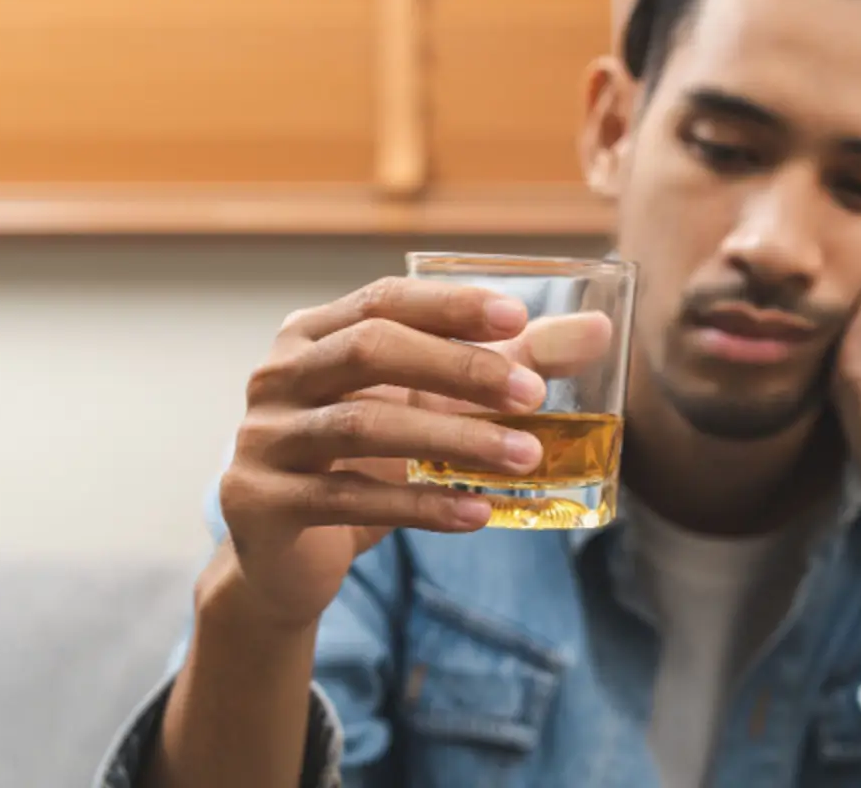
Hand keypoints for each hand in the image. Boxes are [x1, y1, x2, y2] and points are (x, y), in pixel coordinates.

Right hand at [215, 277, 610, 628]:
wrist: (288, 561)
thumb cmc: (367, 465)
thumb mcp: (434, 407)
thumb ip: (507, 364)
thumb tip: (600, 330)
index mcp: (312, 334)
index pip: (383, 300)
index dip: (449, 305)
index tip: (518, 317)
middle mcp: (278, 375)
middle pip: (370, 350)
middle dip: (459, 369)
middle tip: (533, 394)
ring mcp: (262, 438)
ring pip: (362, 425)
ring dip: (453, 439)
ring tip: (525, 457)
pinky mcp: (260, 502)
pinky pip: (348, 498)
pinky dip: (421, 506)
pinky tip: (478, 515)